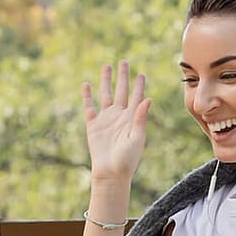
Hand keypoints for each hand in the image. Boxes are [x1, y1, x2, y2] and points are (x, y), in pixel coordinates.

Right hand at [81, 60, 150, 182]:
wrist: (111, 173)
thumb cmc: (127, 159)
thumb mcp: (137, 138)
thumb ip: (141, 118)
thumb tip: (148, 98)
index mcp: (133, 119)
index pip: (137, 97)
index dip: (139, 85)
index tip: (141, 73)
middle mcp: (120, 116)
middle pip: (121, 91)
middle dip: (123, 77)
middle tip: (124, 61)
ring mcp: (106, 119)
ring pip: (106, 95)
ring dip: (106, 81)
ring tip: (106, 66)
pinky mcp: (93, 125)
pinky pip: (89, 107)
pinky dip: (87, 96)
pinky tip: (86, 84)